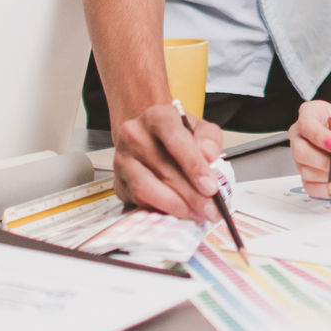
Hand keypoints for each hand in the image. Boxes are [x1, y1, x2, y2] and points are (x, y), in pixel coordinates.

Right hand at [108, 102, 226, 222]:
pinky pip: (139, 202)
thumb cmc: (175, 134)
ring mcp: (122, 161)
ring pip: (146, 189)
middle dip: (192, 196)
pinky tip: (179, 212)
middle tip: (211, 209)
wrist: (148, 136)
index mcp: (156, 117)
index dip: (194, 166)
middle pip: (164, 170)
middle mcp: (134, 136)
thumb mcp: (199, 128)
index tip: (211, 187)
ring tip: (197, 213)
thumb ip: (209, 139)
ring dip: (176, 207)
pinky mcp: (119, 183)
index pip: (175, 139)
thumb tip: (209, 155)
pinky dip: (162, 211)